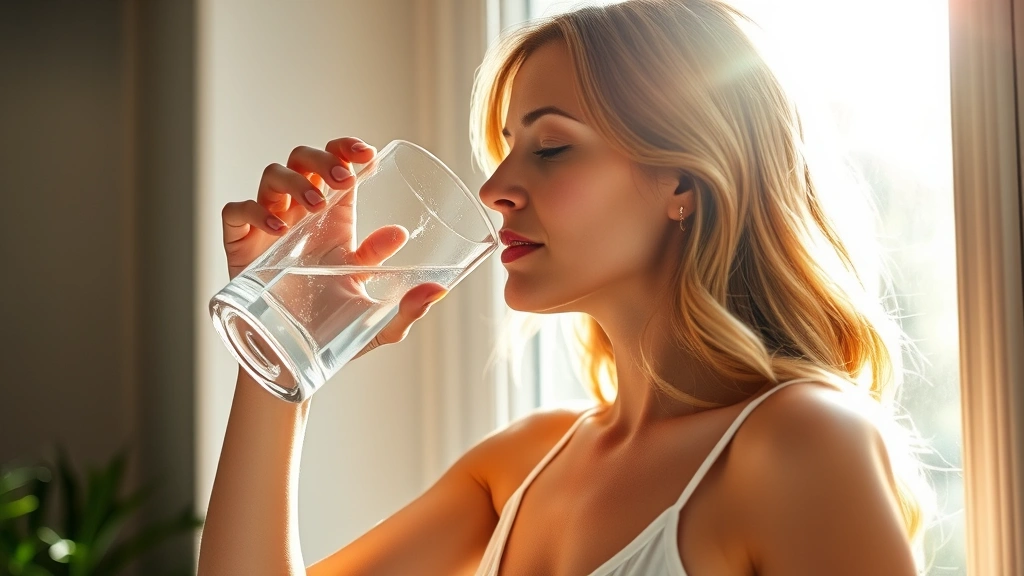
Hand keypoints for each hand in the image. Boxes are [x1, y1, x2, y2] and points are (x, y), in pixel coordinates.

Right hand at [220, 137, 447, 359]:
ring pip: (273, 175)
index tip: (367, 155)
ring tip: (315, 207)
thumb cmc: (334, 332)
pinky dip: (254, 210)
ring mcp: (269, 226)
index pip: (339, 166)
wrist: (292, 361)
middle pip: (305, 159)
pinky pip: (237, 211)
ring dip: (294, 181)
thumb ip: (408, 308)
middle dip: (323, 159)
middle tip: (344, 179)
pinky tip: (277, 229)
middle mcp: (302, 216)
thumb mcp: (378, 322)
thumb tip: (438, 290)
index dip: (348, 149)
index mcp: (336, 221)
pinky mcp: (240, 244)